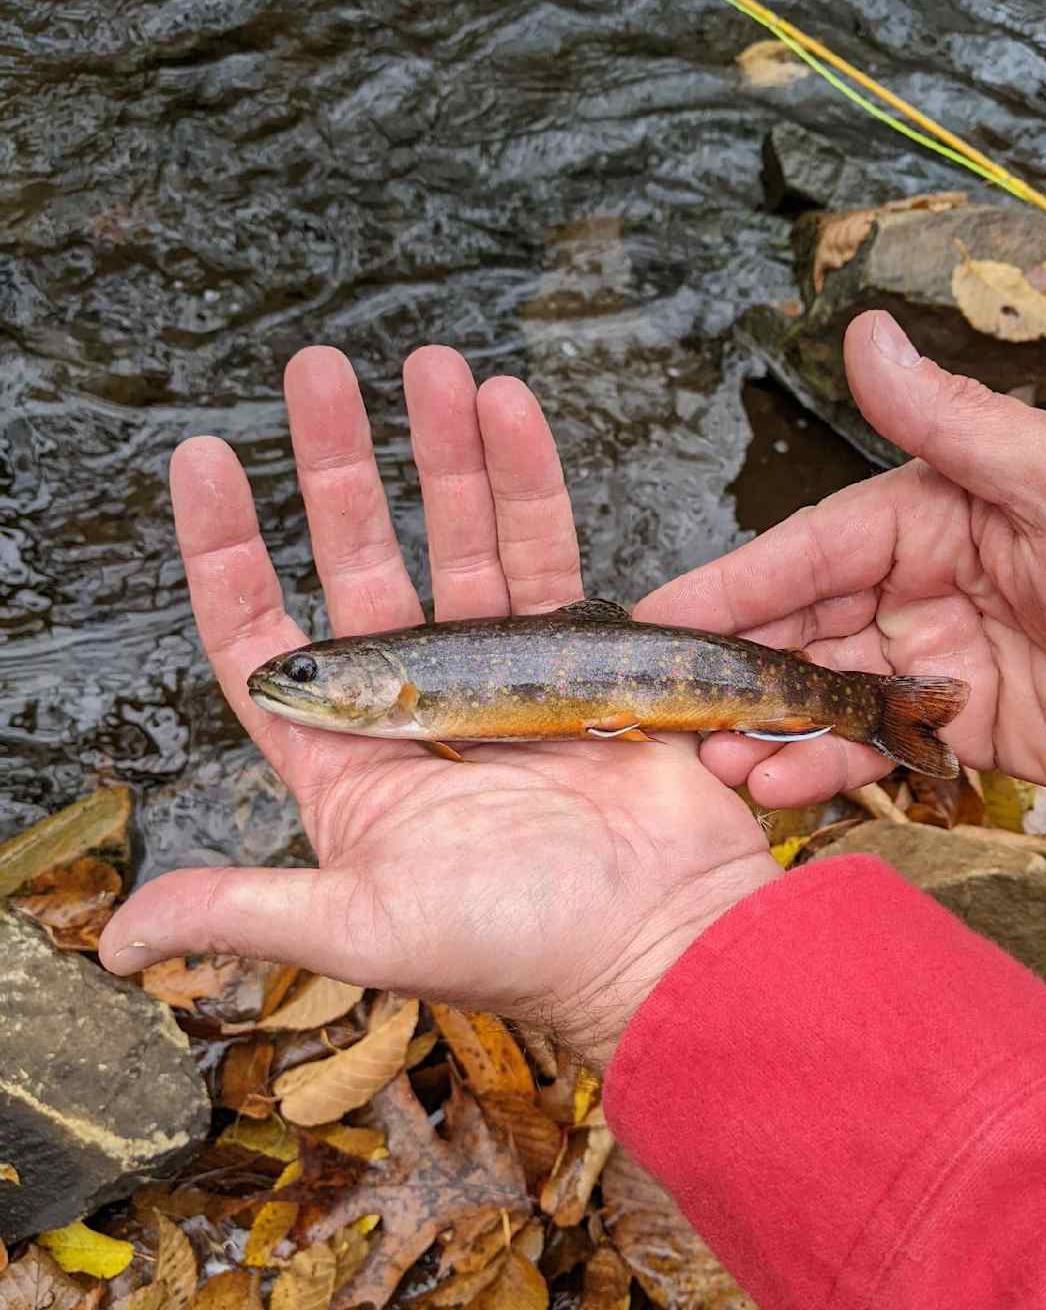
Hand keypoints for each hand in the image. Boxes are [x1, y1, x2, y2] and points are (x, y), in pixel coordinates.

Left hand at [98, 347, 776, 1062]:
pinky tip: (510, 412)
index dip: (227, 552)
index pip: (265, 639)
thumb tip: (124, 937)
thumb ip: (245, 908)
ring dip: (441, 451)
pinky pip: (548, 551)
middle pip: (361, 559)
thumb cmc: (516, 944)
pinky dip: (528, 480)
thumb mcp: (362, 927)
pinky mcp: (579, 655)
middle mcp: (419, 704)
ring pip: (459, 539)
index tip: (205, 461)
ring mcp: (500, 672)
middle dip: (335, 464)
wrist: (658, 943)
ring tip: (429, 365)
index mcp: (352, 761)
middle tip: (317, 373)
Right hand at [638, 311, 1045, 813]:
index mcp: (946, 508)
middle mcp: (937, 582)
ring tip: (714, 763)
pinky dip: (832, 766)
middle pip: (807, 625)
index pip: (814, 547)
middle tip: (668, 711)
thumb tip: (867, 334)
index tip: (660, 616)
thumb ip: (953, 425)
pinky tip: (782, 783)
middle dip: (739, 668)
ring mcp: (953, 662)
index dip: (733, 583)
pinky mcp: (978, 732)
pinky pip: (884, 748)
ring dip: (772, 726)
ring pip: (834, 695)